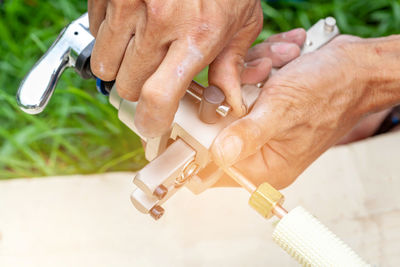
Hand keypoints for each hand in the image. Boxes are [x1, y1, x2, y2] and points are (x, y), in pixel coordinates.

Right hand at [88, 0, 263, 137]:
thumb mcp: (242, 22)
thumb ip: (230, 66)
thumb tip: (225, 103)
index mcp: (196, 36)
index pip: (158, 97)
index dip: (150, 121)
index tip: (152, 125)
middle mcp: (159, 21)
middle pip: (129, 86)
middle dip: (141, 90)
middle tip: (156, 76)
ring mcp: (128, 4)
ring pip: (105, 65)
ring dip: (121, 66)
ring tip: (145, 48)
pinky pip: (95, 33)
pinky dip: (111, 38)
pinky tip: (133, 25)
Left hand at [212, 35, 399, 188]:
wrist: (355, 68)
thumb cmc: (330, 91)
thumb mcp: (283, 111)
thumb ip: (249, 135)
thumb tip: (218, 155)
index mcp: (266, 166)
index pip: (216, 166)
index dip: (205, 137)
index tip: (212, 110)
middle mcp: (263, 151)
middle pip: (218, 127)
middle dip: (234, 95)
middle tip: (257, 79)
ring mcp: (263, 127)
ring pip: (229, 101)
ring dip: (249, 76)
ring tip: (276, 69)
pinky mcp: (265, 107)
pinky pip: (244, 88)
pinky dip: (257, 71)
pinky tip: (279, 65)